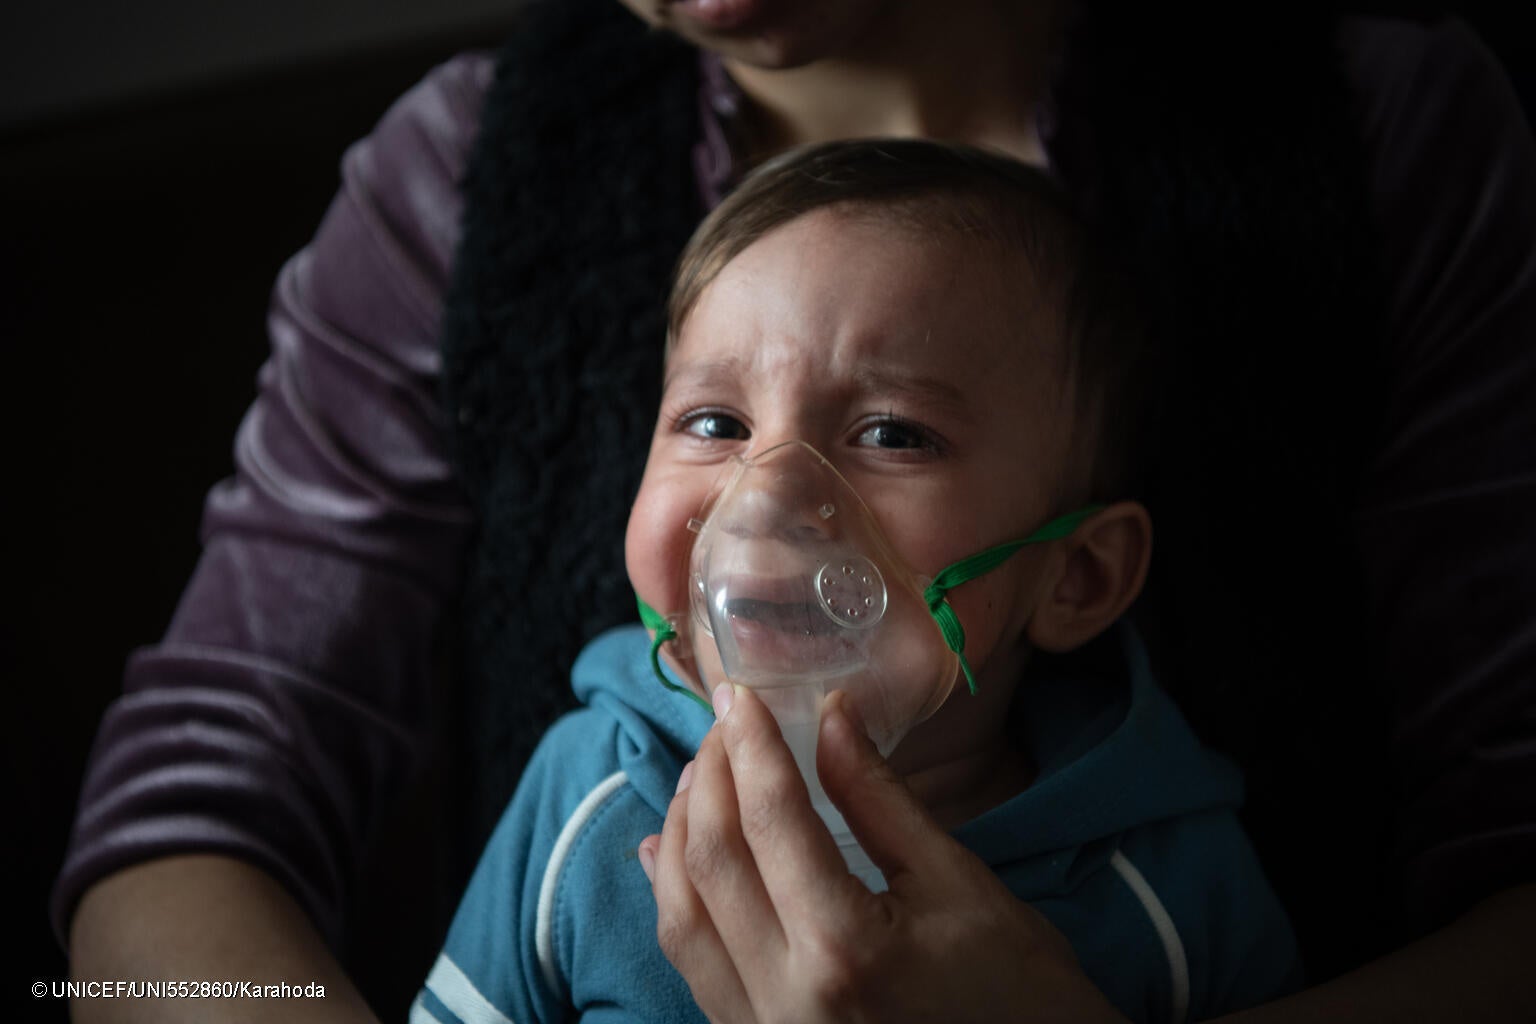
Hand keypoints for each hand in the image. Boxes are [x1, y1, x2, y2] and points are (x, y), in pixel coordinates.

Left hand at [637, 684, 1127, 1023]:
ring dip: (682, 833)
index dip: (752, 745)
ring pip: (682, 919)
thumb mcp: (957, 883)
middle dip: (710, 778)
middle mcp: (785, 1000)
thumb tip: (831, 715)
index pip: (772, 821)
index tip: (744, 694)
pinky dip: (676, 900)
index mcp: (845, 949)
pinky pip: (693, 967)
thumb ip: (879, 799)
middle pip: (712, 863)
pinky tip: (674, 854)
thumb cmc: (1018, 990)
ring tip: (701, 774)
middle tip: (725, 724)